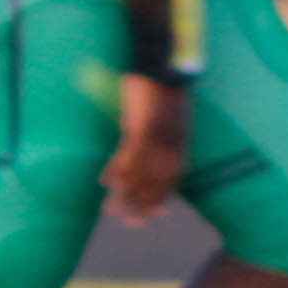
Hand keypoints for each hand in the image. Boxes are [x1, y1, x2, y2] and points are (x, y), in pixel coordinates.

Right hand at [101, 74, 191, 225]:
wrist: (165, 63)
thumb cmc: (166, 85)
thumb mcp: (171, 114)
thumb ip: (163, 131)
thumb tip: (151, 140)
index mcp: (181, 142)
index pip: (173, 179)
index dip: (163, 198)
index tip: (157, 215)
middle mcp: (171, 144)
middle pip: (155, 183)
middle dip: (143, 206)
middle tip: (132, 224)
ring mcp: (156, 137)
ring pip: (140, 174)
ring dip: (125, 195)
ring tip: (112, 212)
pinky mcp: (141, 127)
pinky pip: (128, 155)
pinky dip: (117, 171)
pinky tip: (106, 183)